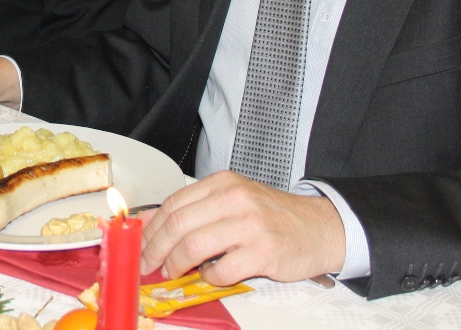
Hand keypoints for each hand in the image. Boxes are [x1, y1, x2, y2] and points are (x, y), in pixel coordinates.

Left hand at [140, 170, 344, 286]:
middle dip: (156, 249)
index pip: (174, 204)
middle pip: (178, 225)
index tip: (140, 244)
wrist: (319, 227)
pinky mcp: (263, 252)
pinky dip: (209, 277)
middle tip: (148, 264)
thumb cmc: (273, 216)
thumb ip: (195, 209)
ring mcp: (250, 225)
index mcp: (224, 183)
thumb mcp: (233, 201)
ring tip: (173, 272)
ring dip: (176, 265)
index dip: (151, 228)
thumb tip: (150, 223)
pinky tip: (211, 275)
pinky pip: (222, 270)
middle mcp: (236, 199)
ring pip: (194, 246)